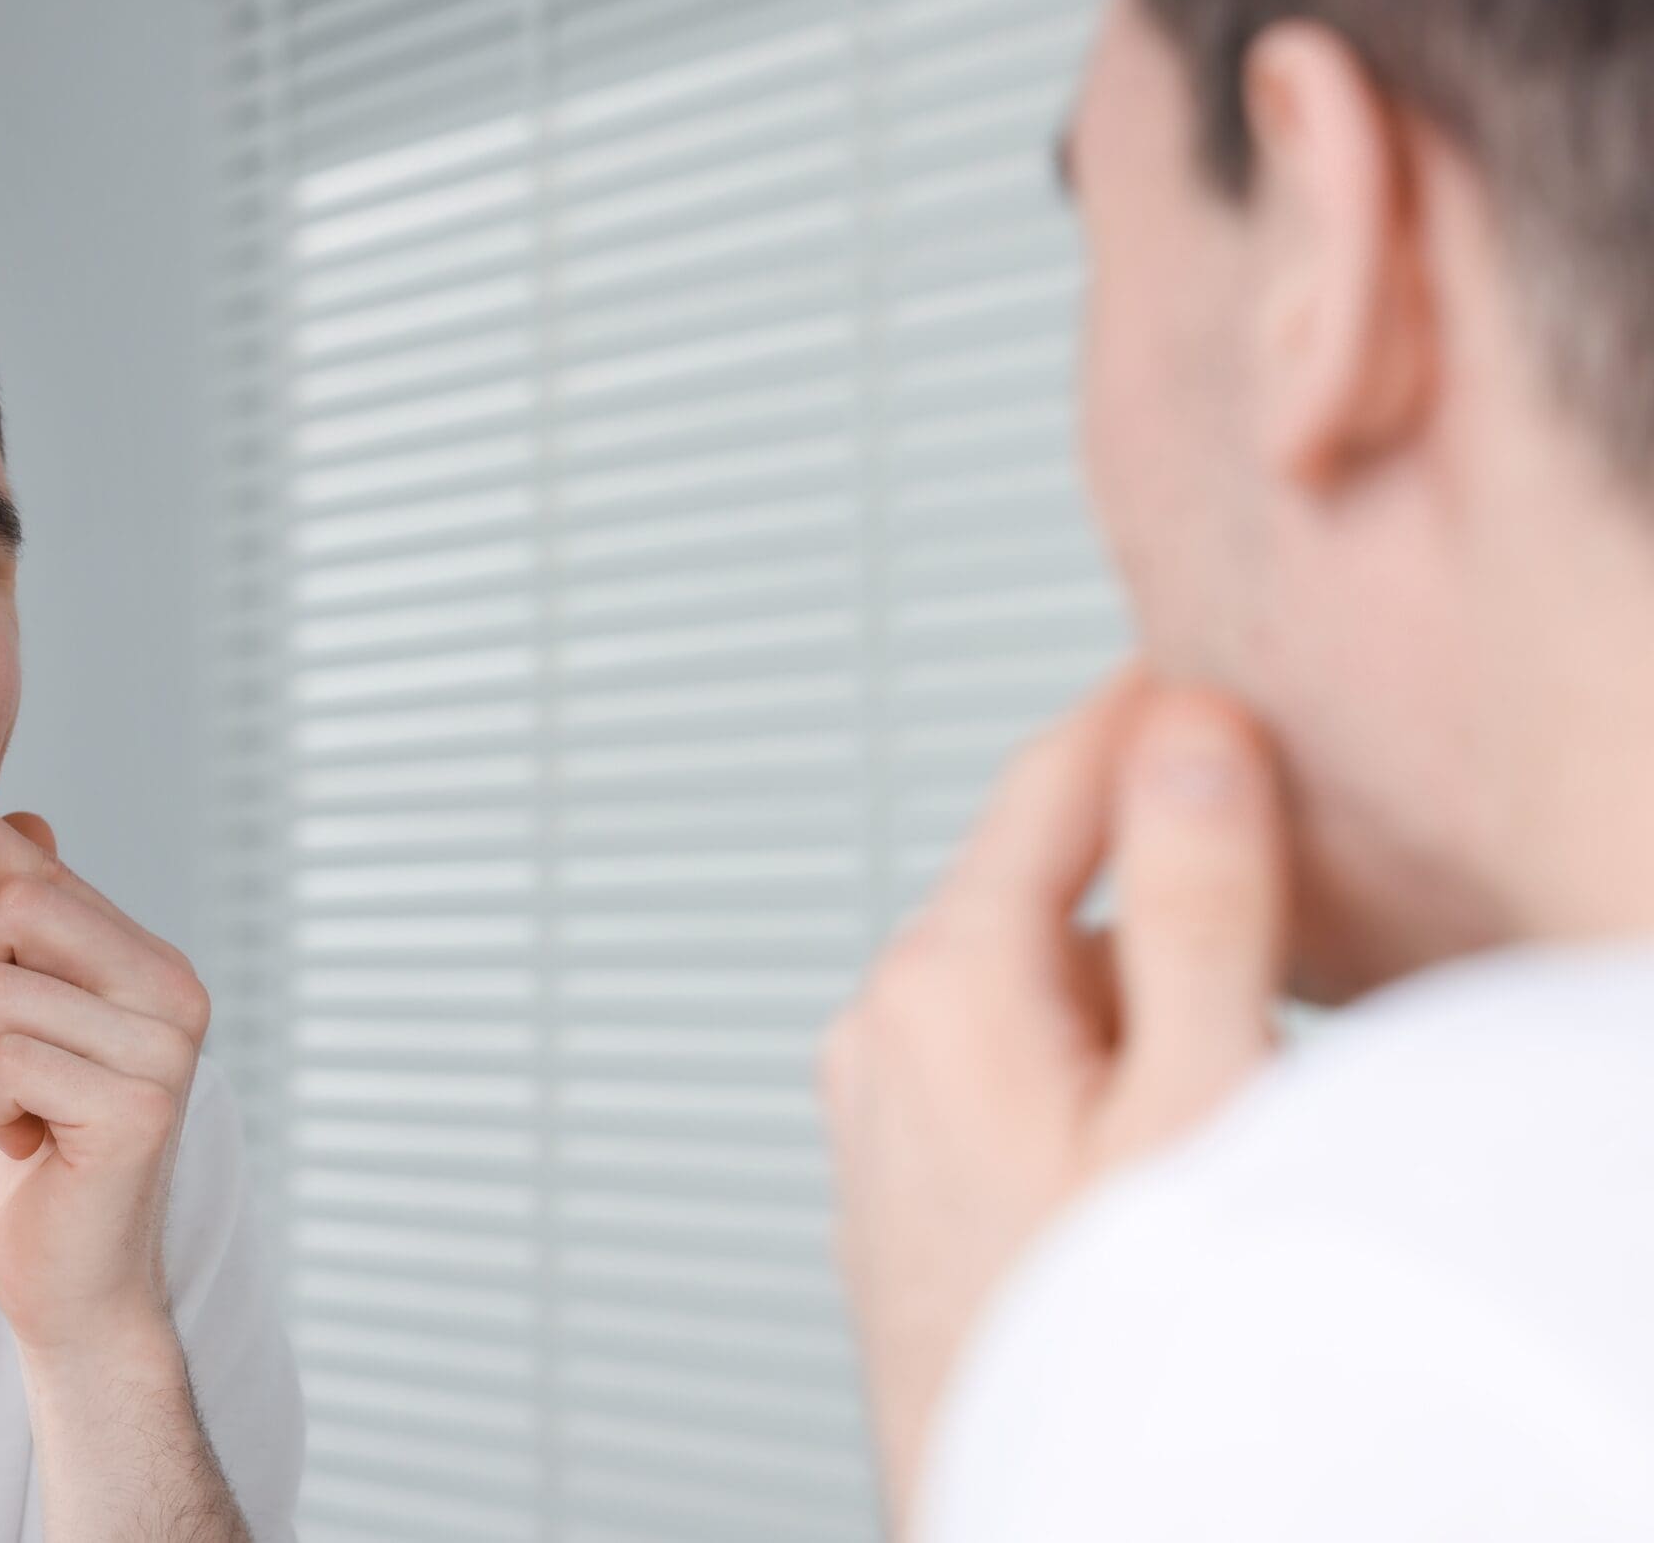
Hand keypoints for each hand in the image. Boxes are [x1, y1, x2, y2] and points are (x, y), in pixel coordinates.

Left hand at [0, 778, 212, 1359]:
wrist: (72, 1282)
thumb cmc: (39, 1151)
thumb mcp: (18, 1028)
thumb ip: (25, 940)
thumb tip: (32, 821)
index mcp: (152, 967)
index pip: (46, 878)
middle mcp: (177, 994)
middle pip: (18, 913)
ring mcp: (166, 1049)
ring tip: (18, 1113)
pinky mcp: (139, 1106)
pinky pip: (5, 1062)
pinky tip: (33, 1146)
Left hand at [821, 673, 1287, 1526]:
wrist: (1043, 1517)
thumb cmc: (1113, 1347)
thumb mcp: (1199, 1099)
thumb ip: (1196, 902)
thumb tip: (1184, 740)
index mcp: (941, 984)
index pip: (1045, 783)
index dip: (1139, 715)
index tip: (1198, 676)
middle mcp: (881, 1034)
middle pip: (1032, 882)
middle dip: (1141, 859)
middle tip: (1259, 860)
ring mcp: (876, 1113)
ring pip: (1020, 982)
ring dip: (1116, 978)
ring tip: (1221, 1046)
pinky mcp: (896, 1180)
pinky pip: (997, 1065)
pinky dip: (1076, 1056)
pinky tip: (1147, 1137)